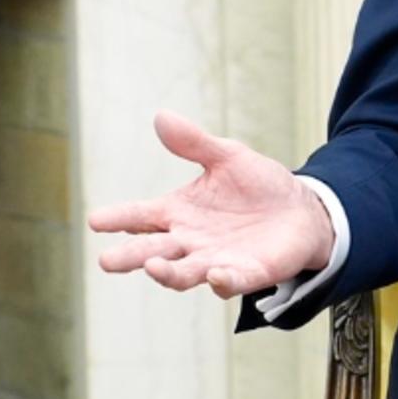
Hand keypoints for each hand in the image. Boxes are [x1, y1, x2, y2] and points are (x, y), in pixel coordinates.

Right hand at [87, 111, 334, 299]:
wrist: (302, 210)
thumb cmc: (258, 185)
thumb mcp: (228, 157)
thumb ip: (194, 143)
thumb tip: (161, 116)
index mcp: (180, 212)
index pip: (141, 216)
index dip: (119, 218)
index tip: (95, 220)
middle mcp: (190, 240)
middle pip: (153, 251)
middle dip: (130, 257)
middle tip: (106, 261)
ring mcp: (216, 260)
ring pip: (184, 273)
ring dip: (168, 273)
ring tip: (153, 267)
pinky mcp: (246, 273)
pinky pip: (230, 282)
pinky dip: (222, 281)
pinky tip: (216, 274)